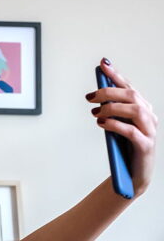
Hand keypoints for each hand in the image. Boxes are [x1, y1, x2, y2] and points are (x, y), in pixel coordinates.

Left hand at [88, 60, 157, 195]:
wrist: (131, 175)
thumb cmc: (123, 148)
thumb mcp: (115, 127)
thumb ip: (110, 112)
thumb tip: (96, 97)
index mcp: (142, 109)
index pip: (129, 87)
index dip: (116, 75)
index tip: (102, 64)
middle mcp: (149, 117)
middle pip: (132, 96)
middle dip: (110, 92)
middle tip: (90, 97)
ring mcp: (150, 131)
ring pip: (135, 111)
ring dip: (113, 108)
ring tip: (96, 113)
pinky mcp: (145, 146)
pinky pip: (132, 132)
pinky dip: (116, 126)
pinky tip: (102, 124)